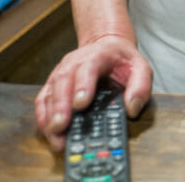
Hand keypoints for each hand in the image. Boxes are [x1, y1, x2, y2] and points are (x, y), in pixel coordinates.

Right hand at [34, 35, 152, 151]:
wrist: (108, 47)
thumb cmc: (123, 60)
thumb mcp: (141, 68)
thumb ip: (141, 87)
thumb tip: (132, 110)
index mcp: (97, 55)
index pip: (87, 68)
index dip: (82, 86)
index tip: (81, 104)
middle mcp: (74, 62)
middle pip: (62, 81)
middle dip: (61, 106)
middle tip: (61, 127)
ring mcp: (61, 73)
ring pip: (50, 92)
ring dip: (50, 115)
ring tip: (56, 136)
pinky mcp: (53, 85)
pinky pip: (43, 100)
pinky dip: (43, 116)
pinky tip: (48, 131)